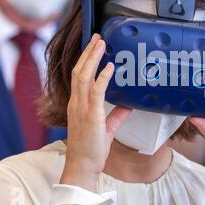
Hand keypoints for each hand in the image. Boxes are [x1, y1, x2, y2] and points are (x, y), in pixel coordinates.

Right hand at [60, 34, 131, 191]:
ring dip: (93, 58)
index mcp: (77, 105)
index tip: (93, 48)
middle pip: (79, 71)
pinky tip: (110, 67)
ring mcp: (81, 108)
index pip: (78, 77)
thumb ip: (116, 115)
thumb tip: (127, 105)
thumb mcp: (105, 129)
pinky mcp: (91, 115)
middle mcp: (76, 103)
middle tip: (97, 37)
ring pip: (83, 76)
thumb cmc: (91, 150)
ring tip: (100, 43)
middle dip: (88, 53)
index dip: (85, 61)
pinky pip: (95, 92)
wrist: (82, 166)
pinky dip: (102, 77)